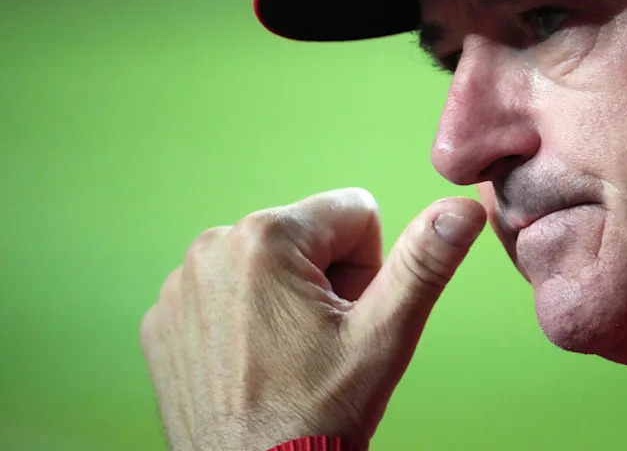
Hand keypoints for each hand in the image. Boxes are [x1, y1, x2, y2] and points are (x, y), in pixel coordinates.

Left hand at [140, 188, 485, 450]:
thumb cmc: (317, 417)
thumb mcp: (384, 335)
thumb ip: (425, 262)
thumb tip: (462, 208)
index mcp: (267, 237)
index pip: (356, 214)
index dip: (368, 269)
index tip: (347, 318)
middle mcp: (213, 247)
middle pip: (311, 237)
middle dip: (328, 282)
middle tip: (321, 345)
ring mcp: (180, 285)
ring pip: (270, 264)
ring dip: (287, 300)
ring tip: (288, 358)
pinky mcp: (163, 319)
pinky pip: (226, 292)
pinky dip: (245, 321)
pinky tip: (253, 365)